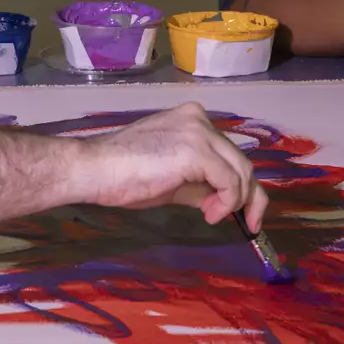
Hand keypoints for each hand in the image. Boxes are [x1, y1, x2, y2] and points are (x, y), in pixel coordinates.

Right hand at [86, 103, 267, 230]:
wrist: (96, 169)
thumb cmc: (123, 175)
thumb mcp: (171, 178)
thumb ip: (198, 182)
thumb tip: (221, 200)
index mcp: (192, 120)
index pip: (229, 153)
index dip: (240, 185)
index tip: (239, 212)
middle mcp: (200, 119)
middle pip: (242, 161)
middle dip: (248, 197)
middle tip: (243, 224)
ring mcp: (199, 132)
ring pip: (241, 171)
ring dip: (234, 202)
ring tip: (211, 216)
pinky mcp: (196, 151)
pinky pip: (229, 181)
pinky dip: (227, 202)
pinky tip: (210, 214)